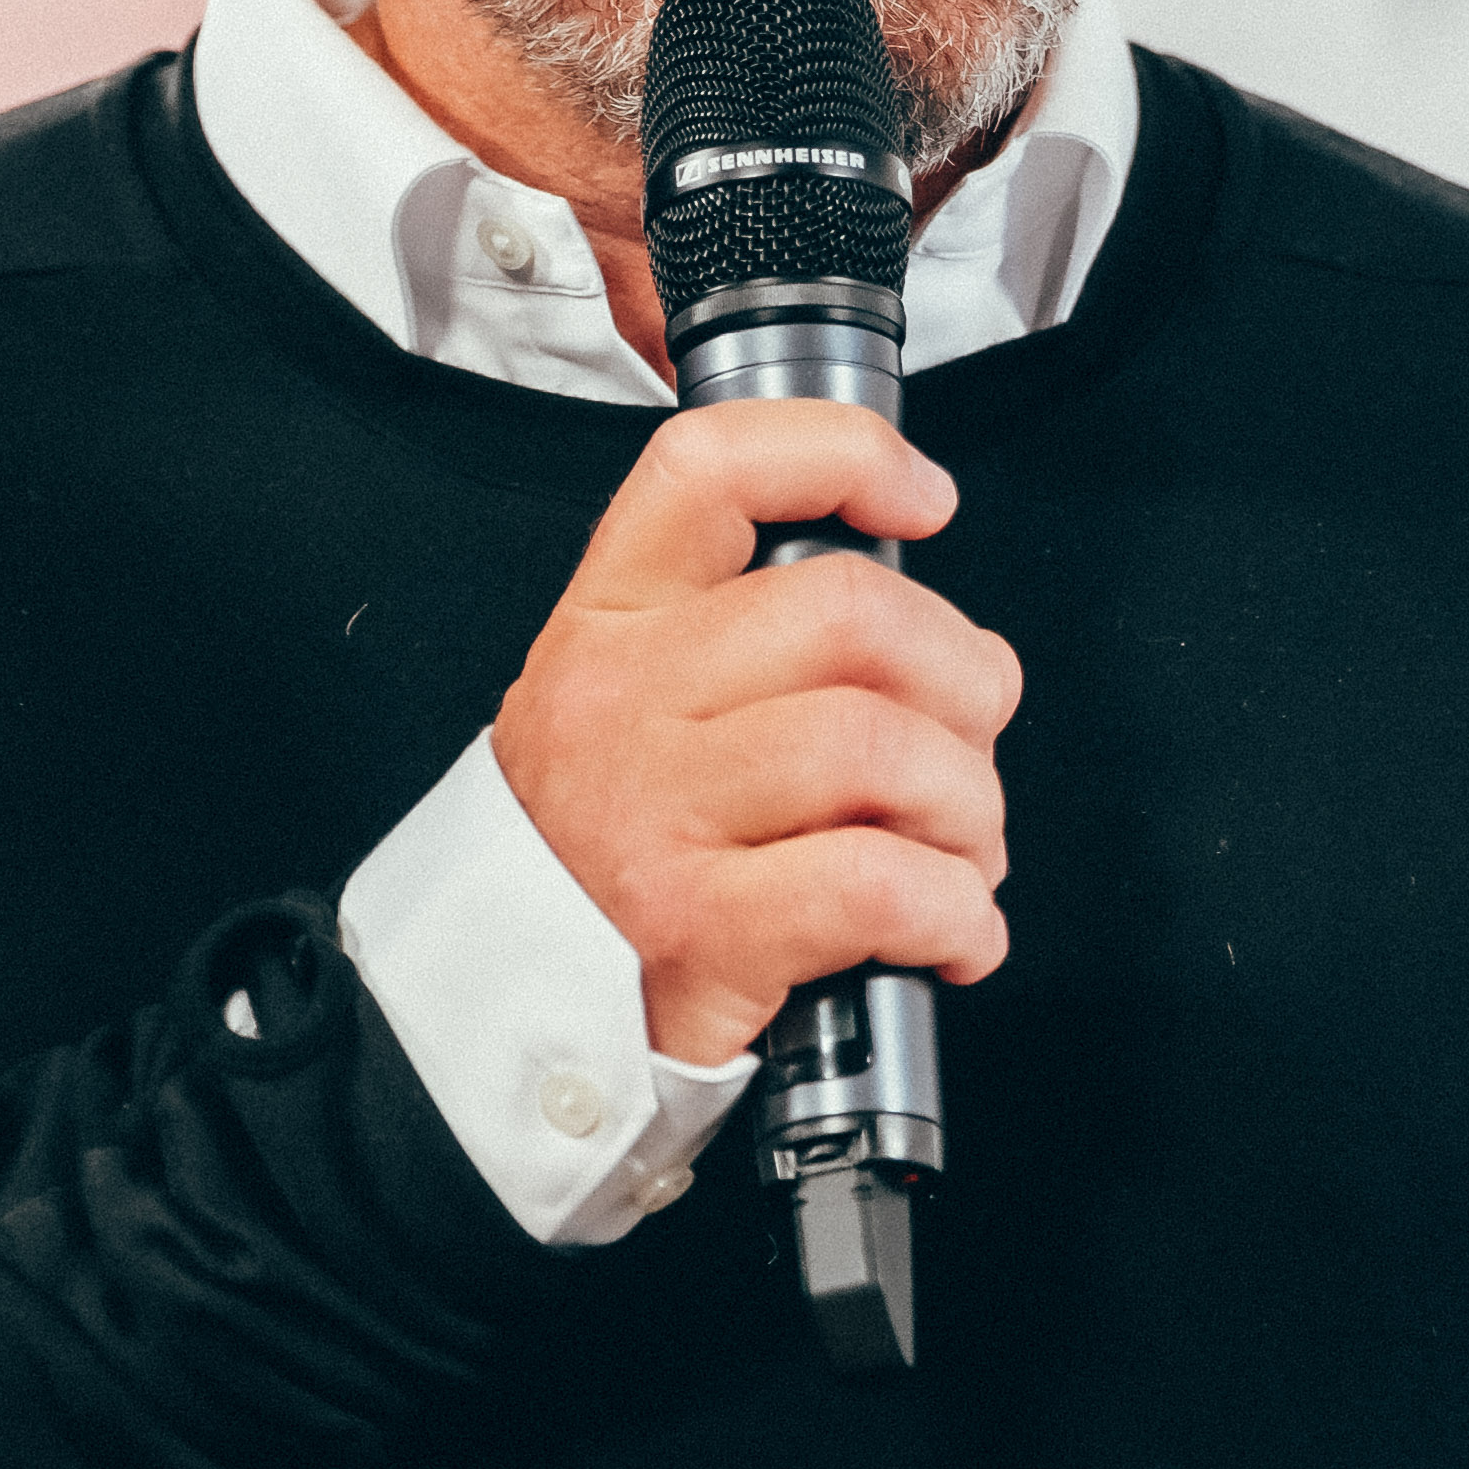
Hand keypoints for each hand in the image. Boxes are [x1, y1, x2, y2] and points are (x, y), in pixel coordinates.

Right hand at [492, 401, 1021, 1067]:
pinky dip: (956, 908)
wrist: (499, 1013)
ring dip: (969, 806)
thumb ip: (748, 635)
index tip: (924, 500)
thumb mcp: (633, 704)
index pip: (712, 470)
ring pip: (882, 748)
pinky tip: (952, 926)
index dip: (844, 456)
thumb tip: (923, 621)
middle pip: (851, 613)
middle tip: (970, 738)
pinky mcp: (702, 930)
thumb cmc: (606, 852)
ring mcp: (656, 814)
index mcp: (612, 620)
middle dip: (965, 676)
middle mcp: (624, 700)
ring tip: (961, 847)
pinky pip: (882, 884)